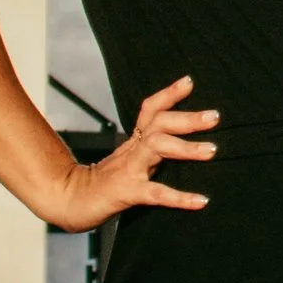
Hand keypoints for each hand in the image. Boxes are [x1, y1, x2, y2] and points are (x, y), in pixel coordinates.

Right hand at [46, 76, 219, 229]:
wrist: (68, 200)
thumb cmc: (101, 183)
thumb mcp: (127, 161)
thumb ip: (148, 152)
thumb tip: (179, 145)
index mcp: (133, 141)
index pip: (150, 109)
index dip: (169, 94)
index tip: (189, 82)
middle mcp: (131, 150)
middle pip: (159, 123)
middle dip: (187, 118)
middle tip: (215, 116)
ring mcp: (128, 169)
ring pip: (157, 147)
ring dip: (186, 148)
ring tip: (212, 151)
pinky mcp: (127, 192)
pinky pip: (156, 193)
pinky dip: (180, 198)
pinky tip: (201, 201)